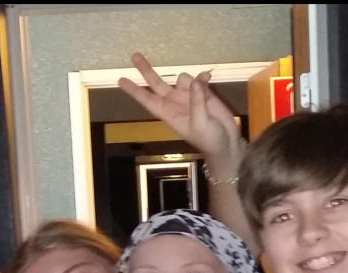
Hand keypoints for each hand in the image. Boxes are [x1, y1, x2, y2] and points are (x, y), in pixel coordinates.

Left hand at [118, 52, 242, 162]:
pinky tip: (209, 79)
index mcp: (168, 113)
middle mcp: (174, 102)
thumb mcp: (200, 124)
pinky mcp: (202, 93)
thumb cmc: (208, 140)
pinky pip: (199, 79)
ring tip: (203, 93)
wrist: (226, 143)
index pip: (147, 100)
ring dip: (190, 81)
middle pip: (156, 82)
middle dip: (146, 69)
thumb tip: (194, 82)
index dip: (134, 90)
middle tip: (135, 55)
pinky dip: (203, 78)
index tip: (121, 80)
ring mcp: (188, 96)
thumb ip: (196, 102)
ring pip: (182, 78)